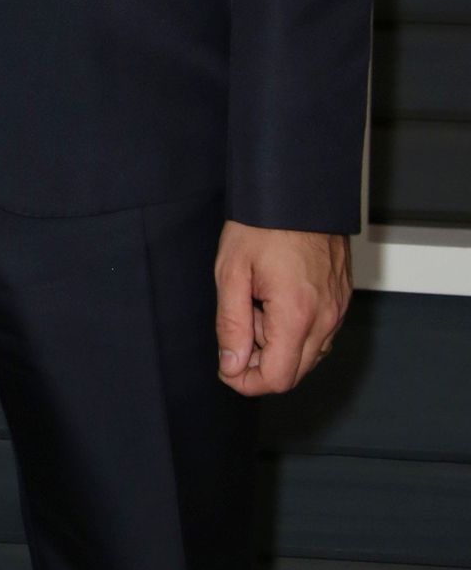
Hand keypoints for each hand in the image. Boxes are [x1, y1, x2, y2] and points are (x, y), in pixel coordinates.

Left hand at [214, 220, 350, 395]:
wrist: (297, 188)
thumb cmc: (263, 224)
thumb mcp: (231, 272)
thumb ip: (231, 324)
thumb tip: (231, 366)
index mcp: (297, 315)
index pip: (278, 379)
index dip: (247, 382)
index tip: (226, 364)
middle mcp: (326, 318)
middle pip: (295, 372)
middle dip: (261, 361)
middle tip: (240, 323)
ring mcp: (338, 308)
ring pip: (310, 353)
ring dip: (279, 344)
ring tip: (257, 303)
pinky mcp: (342, 297)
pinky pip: (321, 332)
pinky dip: (297, 328)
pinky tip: (276, 298)